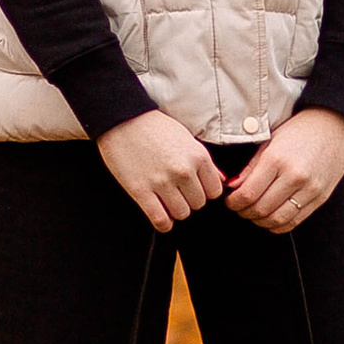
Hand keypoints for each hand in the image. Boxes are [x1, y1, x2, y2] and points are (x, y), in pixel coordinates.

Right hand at [96, 110, 225, 231]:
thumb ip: (205, 162)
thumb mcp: (187, 138)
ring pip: (181, 214)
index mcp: (198, 156)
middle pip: (198, 204)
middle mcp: (183, 171)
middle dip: (189, 200)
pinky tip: (160, 216)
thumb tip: (220, 180)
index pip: (214, 191)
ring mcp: (162, 182)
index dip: (204, 192)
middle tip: (177, 192)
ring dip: (175, 210)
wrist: (122, 119)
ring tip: (166, 201)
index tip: (194, 189)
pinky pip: (160, 219)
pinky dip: (163, 223)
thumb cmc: (154, 127)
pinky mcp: (141, 191)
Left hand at [223, 108, 343, 233]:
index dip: (233, 202)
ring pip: (277, 219)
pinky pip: (295, 221)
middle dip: (244, 212)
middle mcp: (294, 176)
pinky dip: (278, 225)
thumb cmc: (298, 131)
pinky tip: (270, 218)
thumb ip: (250, 168)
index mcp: (276, 159)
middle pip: (261, 209)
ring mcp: (310, 189)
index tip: (229, 201)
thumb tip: (233, 188)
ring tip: (253, 213)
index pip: (248, 194)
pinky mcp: (321, 197)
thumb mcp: (269, 142)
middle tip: (239, 208)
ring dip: (260, 221)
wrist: (334, 126)